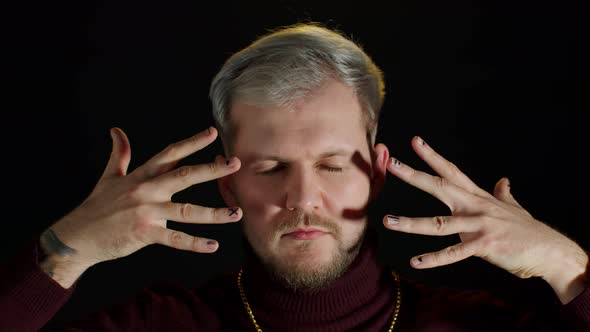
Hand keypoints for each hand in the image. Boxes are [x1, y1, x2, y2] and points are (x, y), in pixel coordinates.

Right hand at [42, 126, 241, 286]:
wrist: (77, 236)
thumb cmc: (96, 206)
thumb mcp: (108, 176)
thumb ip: (119, 154)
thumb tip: (116, 131)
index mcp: (142, 175)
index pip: (170, 154)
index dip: (192, 142)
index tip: (211, 133)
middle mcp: (147, 190)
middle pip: (185, 176)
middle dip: (212, 170)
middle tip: (235, 164)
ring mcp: (146, 212)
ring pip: (187, 211)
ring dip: (214, 214)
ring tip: (235, 213)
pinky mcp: (144, 233)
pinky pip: (175, 239)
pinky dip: (194, 243)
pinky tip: (212, 245)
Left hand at [382, 136, 587, 302]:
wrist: (549, 250)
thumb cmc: (527, 230)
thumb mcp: (513, 207)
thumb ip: (504, 194)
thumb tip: (503, 180)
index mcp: (478, 196)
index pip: (451, 171)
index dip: (432, 156)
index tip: (415, 142)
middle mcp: (475, 206)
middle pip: (439, 186)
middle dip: (413, 175)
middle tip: (391, 164)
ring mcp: (478, 225)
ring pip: (438, 223)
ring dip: (411, 223)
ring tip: (387, 221)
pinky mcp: (483, 245)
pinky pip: (454, 253)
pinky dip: (434, 259)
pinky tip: (416, 262)